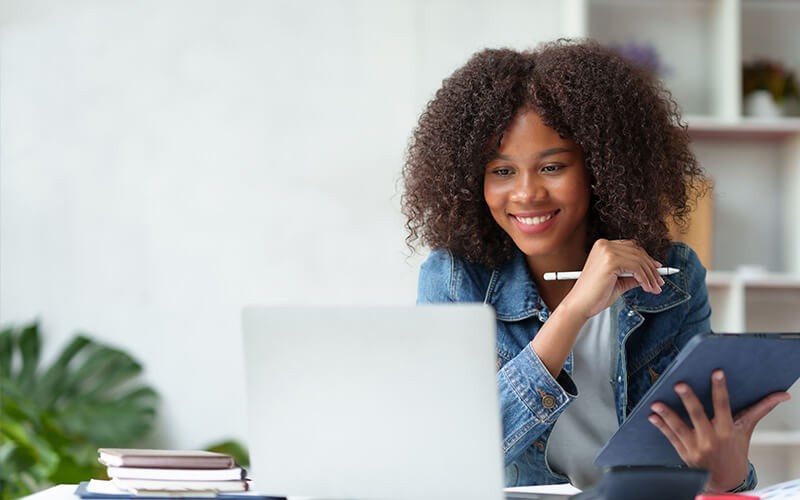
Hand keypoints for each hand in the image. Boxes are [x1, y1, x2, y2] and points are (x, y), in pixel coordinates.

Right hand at [560, 239, 664, 317]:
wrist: (579, 305)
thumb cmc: (594, 295)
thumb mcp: (618, 282)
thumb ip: (632, 276)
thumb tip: (649, 275)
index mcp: (602, 246)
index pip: (631, 247)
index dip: (646, 258)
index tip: (656, 269)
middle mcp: (604, 245)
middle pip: (638, 252)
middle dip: (652, 268)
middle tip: (659, 282)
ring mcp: (606, 251)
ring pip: (639, 260)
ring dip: (651, 276)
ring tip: (655, 288)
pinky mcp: (610, 261)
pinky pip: (636, 268)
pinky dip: (645, 279)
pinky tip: (647, 288)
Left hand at [647, 369, 790, 491]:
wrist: (725, 479)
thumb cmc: (734, 449)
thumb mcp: (746, 429)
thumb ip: (761, 409)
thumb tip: (783, 395)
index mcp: (727, 430)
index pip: (724, 406)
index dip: (720, 389)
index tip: (716, 372)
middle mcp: (711, 438)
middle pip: (698, 416)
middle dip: (689, 400)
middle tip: (679, 384)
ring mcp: (696, 447)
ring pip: (679, 428)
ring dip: (667, 414)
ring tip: (656, 403)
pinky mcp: (683, 453)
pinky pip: (670, 438)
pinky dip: (661, 427)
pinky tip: (652, 416)